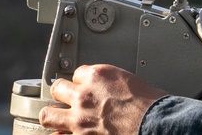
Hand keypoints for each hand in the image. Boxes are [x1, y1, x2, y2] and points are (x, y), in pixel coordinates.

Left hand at [39, 64, 167, 134]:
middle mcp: (84, 95)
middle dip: (62, 93)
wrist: (154, 123)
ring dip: (53, 114)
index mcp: (97, 76)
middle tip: (68, 99)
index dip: (83, 81)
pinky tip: (63, 134)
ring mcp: (79, 118)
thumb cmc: (150, 104)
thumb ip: (110, 83)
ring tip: (58, 116)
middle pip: (58, 88)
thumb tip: (105, 89)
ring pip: (48, 114)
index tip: (87, 86)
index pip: (78, 73)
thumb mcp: (129, 81)